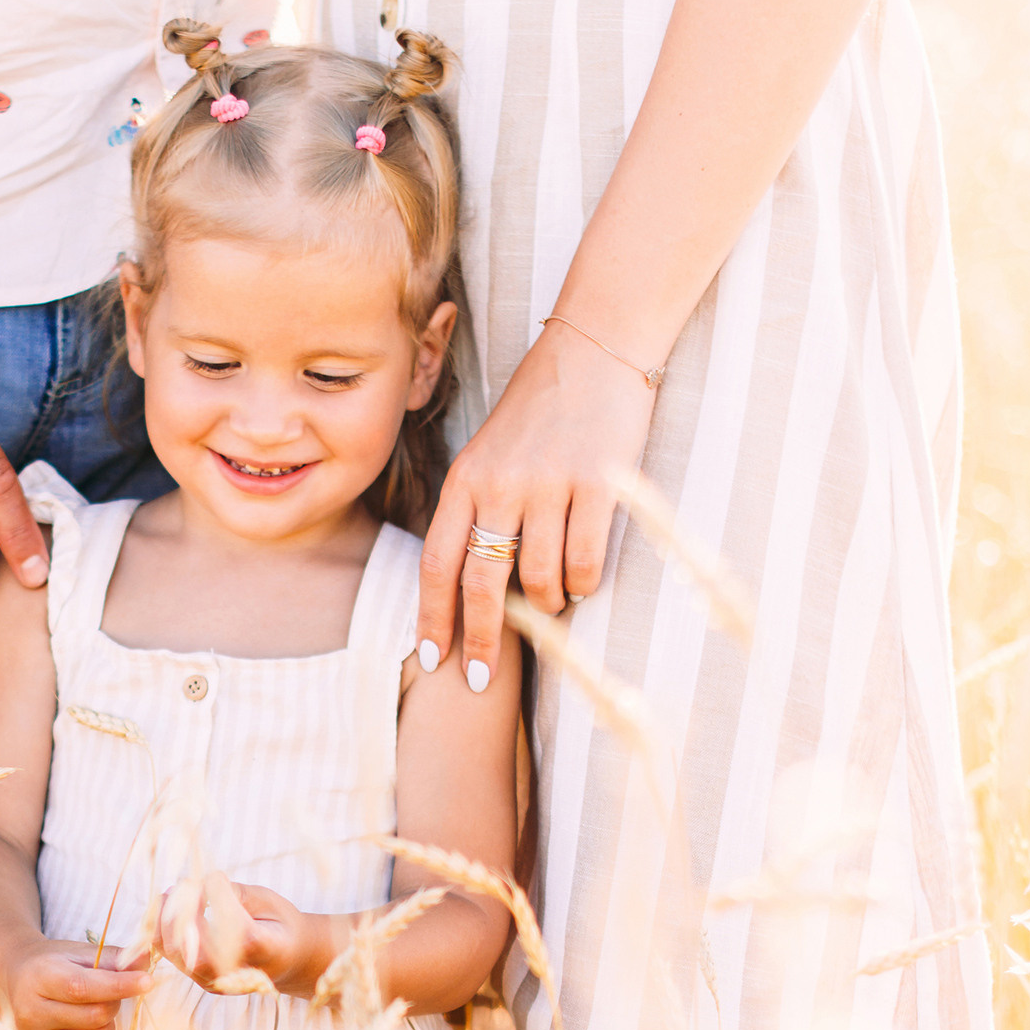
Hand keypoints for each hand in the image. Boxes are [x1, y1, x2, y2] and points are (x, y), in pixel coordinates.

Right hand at [0, 936, 152, 1029]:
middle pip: (97, 1016)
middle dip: (113, 1004)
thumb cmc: (56, 966)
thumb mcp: (82, 954)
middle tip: (105, 995)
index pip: (83, 988)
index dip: (120, 985)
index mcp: (41, 979)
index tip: (148, 981)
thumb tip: (147, 957)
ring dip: (108, 1029)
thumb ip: (116, 957)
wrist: (18, 980)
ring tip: (94, 1015)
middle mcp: (33, 1014)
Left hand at [154, 874, 329, 997]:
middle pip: (196, 948)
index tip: (218, 877)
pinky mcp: (200, 978)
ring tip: (173, 892)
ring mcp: (216, 981)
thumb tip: (200, 884)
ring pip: (175, 951)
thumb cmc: (279, 924)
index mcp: (266, 951)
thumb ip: (236, 894)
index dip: (220, 897)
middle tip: (187, 883)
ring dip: (166, 916)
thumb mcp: (268, 901)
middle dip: (184, 908)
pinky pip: (169, 953)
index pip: (236, 928)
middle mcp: (237, 974)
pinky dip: (160, 926)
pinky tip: (168, 905)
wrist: (288, 958)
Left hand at [419, 322, 658, 688]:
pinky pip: (584, 562)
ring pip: (537, 580)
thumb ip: (477, 509)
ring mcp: (548, 485)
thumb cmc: (541, 409)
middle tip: (479, 680)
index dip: (432, 617)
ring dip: (545, 606)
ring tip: (554, 602)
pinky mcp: (596, 485)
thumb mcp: (490, 453)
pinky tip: (583, 580)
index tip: (433, 658)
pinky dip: (582, 583)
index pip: (437, 563)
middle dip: (480, 642)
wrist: (594, 348)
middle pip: (480, 584)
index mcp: (466, 479)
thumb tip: (474, 587)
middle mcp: (500, 485)